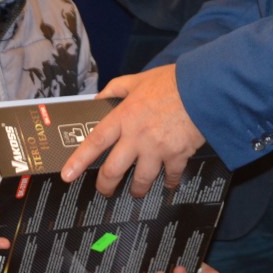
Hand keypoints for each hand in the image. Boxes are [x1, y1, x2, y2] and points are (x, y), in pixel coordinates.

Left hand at [60, 66, 205, 197]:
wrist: (204, 88)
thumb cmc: (172, 82)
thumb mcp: (139, 79)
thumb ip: (116, 89)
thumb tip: (98, 99)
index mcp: (124, 117)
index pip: (95, 142)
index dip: (79, 161)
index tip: (68, 176)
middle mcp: (137, 136)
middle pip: (113, 170)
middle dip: (106, 186)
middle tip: (105, 191)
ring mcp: (157, 149)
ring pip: (141, 180)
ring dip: (138, 190)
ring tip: (137, 192)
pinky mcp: (177, 155)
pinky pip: (170, 176)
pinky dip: (169, 182)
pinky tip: (168, 183)